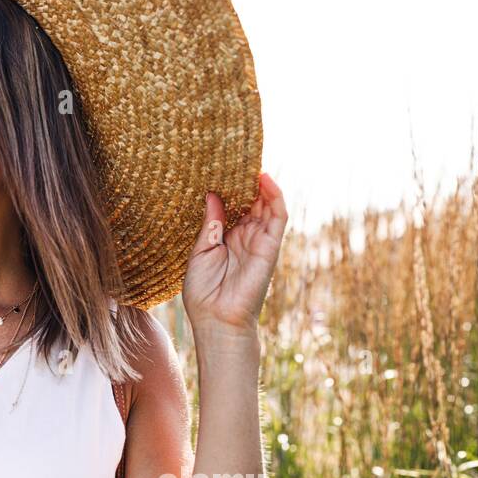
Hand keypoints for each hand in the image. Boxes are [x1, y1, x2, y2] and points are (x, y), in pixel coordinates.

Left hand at [181, 172, 287, 336]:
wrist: (216, 321)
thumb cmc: (204, 293)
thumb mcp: (200, 252)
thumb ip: (210, 224)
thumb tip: (212, 195)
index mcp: (227, 239)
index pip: (234, 207)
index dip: (232, 188)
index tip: (223, 166)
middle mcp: (246, 238)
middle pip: (252, 202)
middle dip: (248, 181)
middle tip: (239, 156)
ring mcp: (259, 241)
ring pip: (267, 206)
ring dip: (263, 184)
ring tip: (253, 160)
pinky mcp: (270, 247)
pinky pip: (277, 218)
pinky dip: (275, 197)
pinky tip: (265, 179)